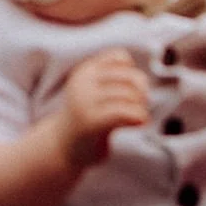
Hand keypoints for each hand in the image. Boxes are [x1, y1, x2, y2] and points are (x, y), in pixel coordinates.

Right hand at [59, 49, 150, 166]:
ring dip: (142, 108)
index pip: (120, 57)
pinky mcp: (92, 123)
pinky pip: (126, 113)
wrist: (63, 148)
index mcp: (84, 72)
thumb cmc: (87, 119)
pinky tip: (140, 123)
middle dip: (142, 92)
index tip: (131, 90)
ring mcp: (86, 102)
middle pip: (130, 77)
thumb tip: (142, 83)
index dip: (132, 72)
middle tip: (140, 107)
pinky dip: (140, 117)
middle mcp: (83, 83)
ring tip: (139, 118)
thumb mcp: (93, 91)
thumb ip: (113, 80)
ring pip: (131, 96)